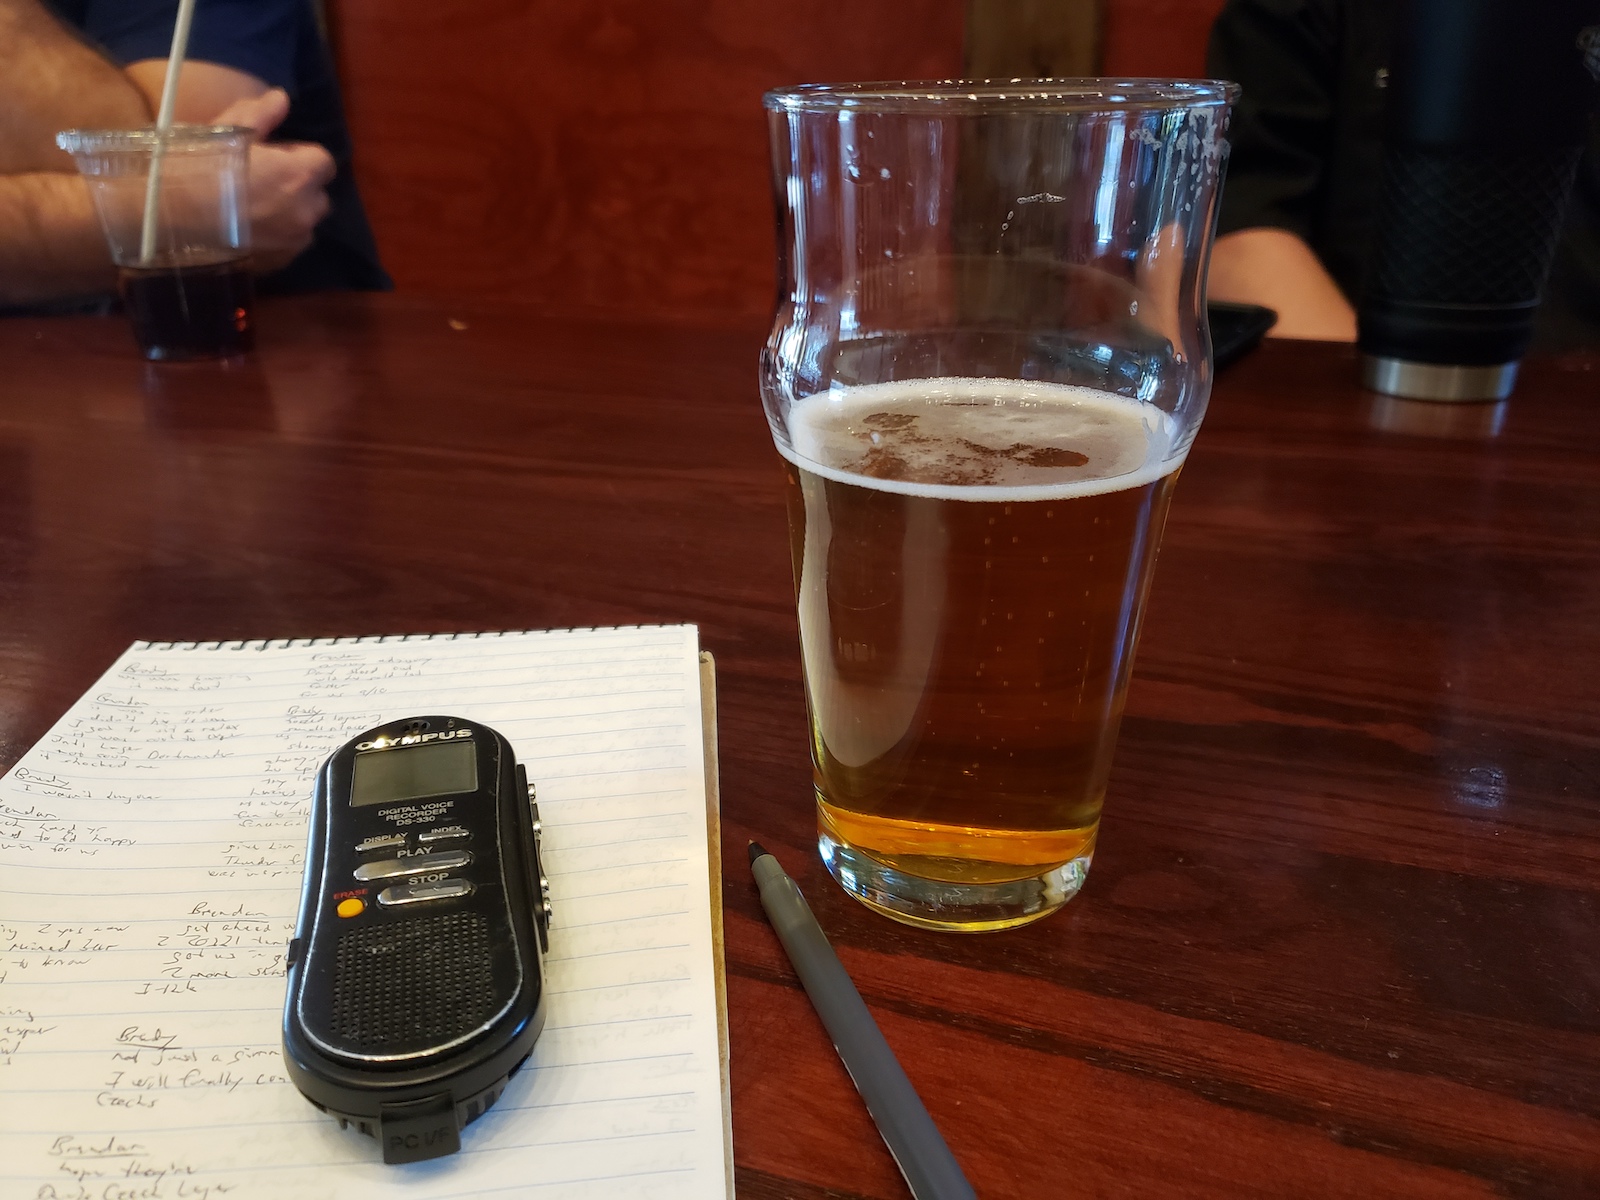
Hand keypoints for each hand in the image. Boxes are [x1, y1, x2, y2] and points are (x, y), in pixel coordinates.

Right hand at [214, 88, 334, 272]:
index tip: (271, 154)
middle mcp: (306, 211)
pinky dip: (276, 236)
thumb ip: (261, 114)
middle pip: (317, 194)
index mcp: (299, 175)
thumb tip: (282, 98)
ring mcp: (294, 242)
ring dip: (288, 212)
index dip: (297, 155)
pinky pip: (288, 245)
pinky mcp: (279, 264)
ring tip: (251, 207)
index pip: (322, 160)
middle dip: (297, 185)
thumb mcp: (226, 131)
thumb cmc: (197, 167)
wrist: (167, 219)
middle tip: (260, 179)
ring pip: (304, 222)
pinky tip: (246, 229)